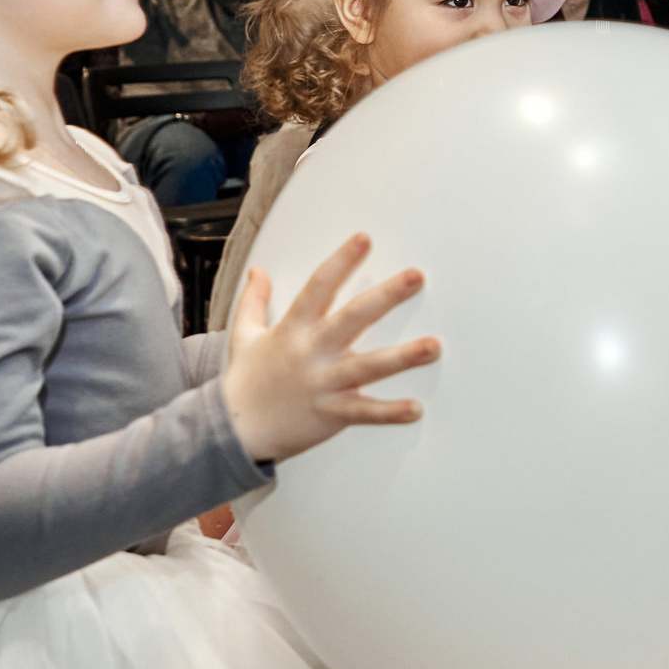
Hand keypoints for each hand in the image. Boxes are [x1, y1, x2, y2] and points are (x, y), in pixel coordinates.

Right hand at [222, 234, 438, 463]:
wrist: (233, 430)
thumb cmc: (245, 382)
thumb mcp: (243, 335)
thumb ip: (254, 301)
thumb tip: (257, 271)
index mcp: (293, 329)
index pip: (319, 286)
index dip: (341, 261)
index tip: (364, 239)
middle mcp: (311, 352)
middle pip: (353, 318)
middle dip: (386, 296)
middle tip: (416, 277)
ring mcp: (323, 383)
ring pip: (368, 367)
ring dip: (403, 356)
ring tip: (434, 346)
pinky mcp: (331, 413)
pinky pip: (365, 413)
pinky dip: (391, 412)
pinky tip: (416, 408)